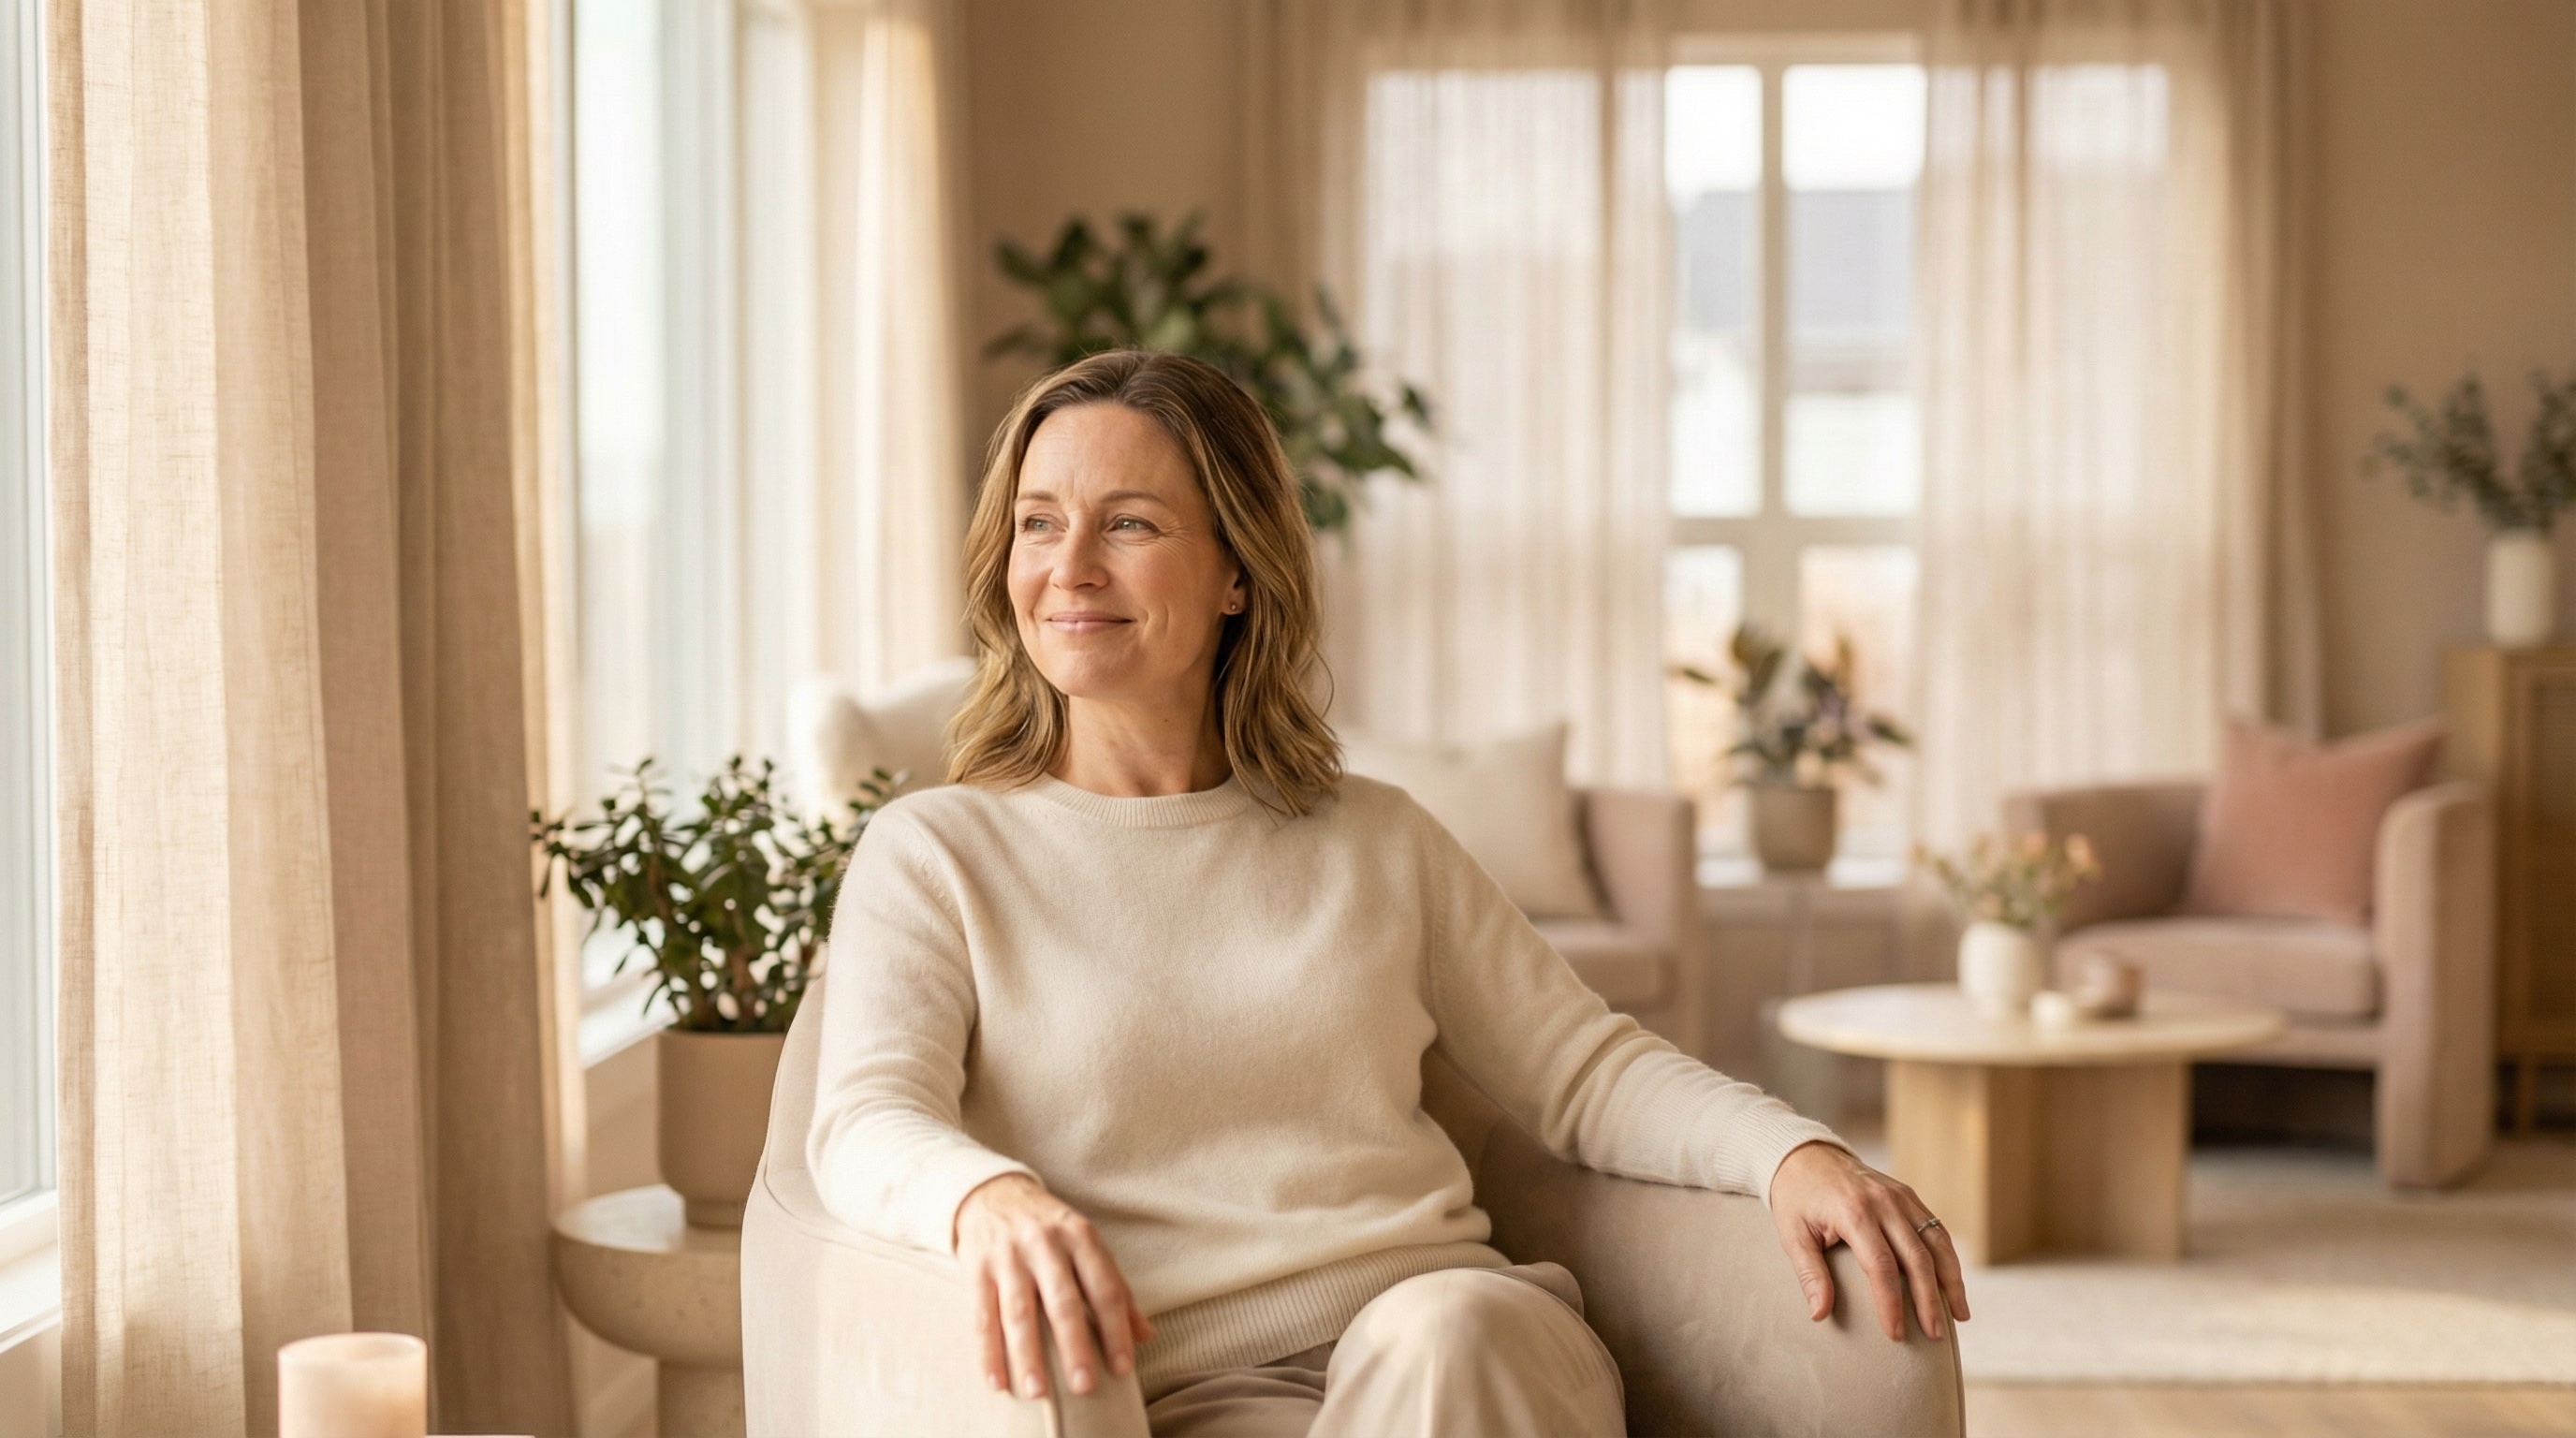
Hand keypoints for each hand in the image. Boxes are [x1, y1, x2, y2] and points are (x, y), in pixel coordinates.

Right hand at [954, 1173, 1153, 1398]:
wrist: (992, 1193)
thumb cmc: (1050, 1228)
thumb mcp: (1086, 1244)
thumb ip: (1115, 1288)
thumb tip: (1145, 1335)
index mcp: (1080, 1236)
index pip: (1104, 1288)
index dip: (1116, 1329)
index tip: (1123, 1368)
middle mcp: (1045, 1244)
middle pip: (1063, 1301)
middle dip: (1074, 1346)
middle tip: (1084, 1386)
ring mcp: (1008, 1256)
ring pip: (1020, 1312)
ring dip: (1028, 1355)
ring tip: (1038, 1392)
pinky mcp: (977, 1269)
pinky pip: (983, 1316)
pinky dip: (989, 1352)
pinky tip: (997, 1381)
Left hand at [1768, 1141, 1970, 1341]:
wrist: (1805, 1153)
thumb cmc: (1797, 1198)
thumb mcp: (1792, 1234)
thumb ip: (1809, 1274)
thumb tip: (1820, 1314)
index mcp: (1853, 1212)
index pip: (1881, 1267)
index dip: (1891, 1304)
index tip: (1896, 1333)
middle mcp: (1883, 1203)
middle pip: (1917, 1258)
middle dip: (1929, 1301)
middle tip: (1934, 1334)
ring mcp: (1900, 1196)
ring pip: (1937, 1243)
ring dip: (1952, 1281)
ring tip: (1960, 1316)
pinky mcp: (1908, 1195)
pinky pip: (1935, 1228)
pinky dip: (1948, 1258)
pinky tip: (1953, 1284)